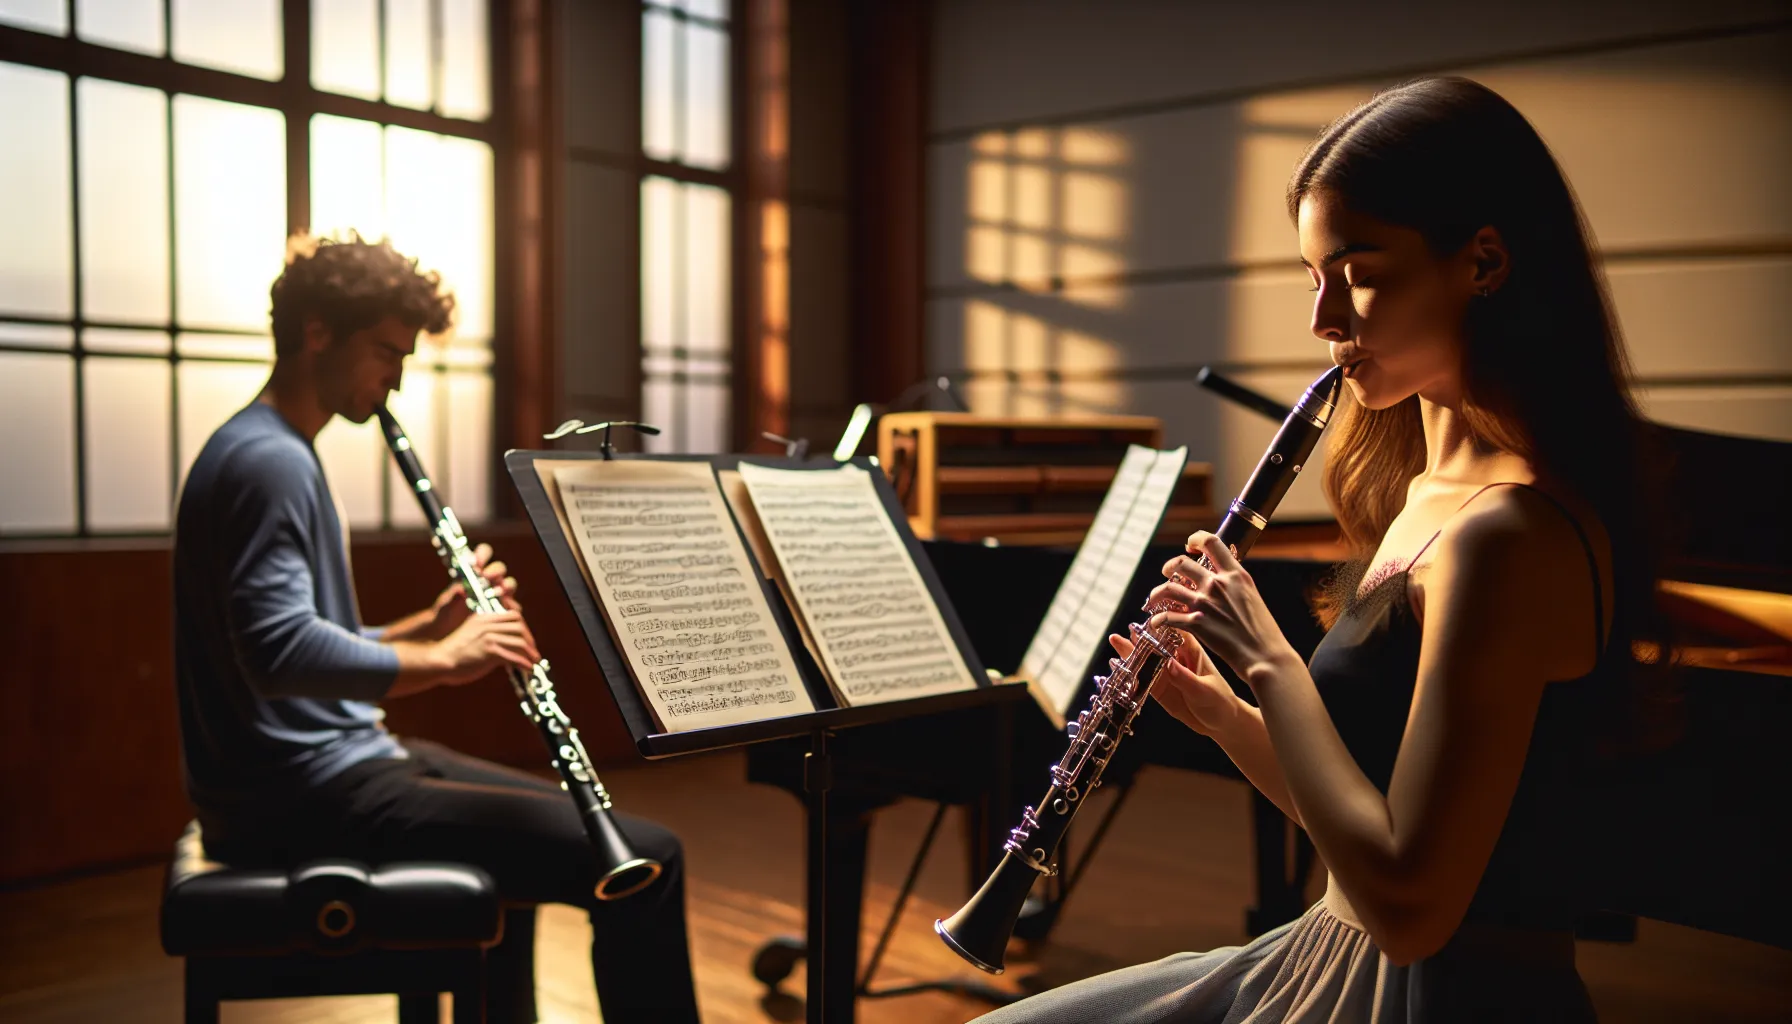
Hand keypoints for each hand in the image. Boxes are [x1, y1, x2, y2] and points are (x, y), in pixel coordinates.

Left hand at [428, 543, 521, 638]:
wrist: (449, 635)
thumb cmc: (445, 615)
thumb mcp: (444, 606)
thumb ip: (452, 597)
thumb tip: (460, 589)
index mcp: (474, 572)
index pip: (484, 554)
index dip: (482, 554)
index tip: (475, 561)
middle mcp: (489, 581)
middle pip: (499, 568)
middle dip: (495, 570)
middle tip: (486, 576)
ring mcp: (498, 595)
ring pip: (509, 584)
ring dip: (506, 585)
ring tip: (498, 591)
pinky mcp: (505, 611)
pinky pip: (513, 605)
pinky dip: (510, 605)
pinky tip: (504, 608)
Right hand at [430, 610, 541, 685]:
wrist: (438, 661)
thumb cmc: (452, 654)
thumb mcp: (470, 636)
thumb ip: (486, 636)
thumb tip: (503, 646)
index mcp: (483, 619)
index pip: (512, 616)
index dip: (524, 628)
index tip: (527, 639)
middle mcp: (487, 625)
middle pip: (519, 627)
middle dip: (529, 640)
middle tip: (533, 651)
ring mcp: (489, 638)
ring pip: (519, 641)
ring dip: (530, 653)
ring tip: (534, 661)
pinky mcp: (489, 651)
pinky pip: (514, 657)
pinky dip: (524, 663)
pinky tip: (528, 669)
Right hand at [1108, 628, 1241, 737]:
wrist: (1221, 723)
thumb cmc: (1220, 702)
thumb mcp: (1205, 691)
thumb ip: (1185, 678)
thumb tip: (1168, 663)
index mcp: (1191, 651)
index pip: (1175, 631)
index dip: (1162, 623)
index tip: (1149, 622)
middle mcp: (1175, 657)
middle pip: (1155, 642)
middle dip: (1141, 636)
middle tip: (1127, 632)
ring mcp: (1165, 672)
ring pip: (1145, 658)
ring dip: (1130, 651)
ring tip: (1115, 640)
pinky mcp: (1158, 687)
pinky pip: (1141, 678)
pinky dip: (1128, 672)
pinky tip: (1116, 664)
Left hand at [1147, 531, 1298, 687]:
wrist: (1266, 656)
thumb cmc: (1264, 632)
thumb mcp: (1252, 596)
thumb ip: (1235, 585)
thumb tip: (1225, 578)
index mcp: (1236, 575)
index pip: (1212, 542)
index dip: (1196, 538)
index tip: (1190, 545)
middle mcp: (1218, 584)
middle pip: (1182, 563)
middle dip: (1169, 566)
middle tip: (1167, 573)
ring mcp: (1205, 603)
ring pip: (1168, 588)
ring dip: (1157, 593)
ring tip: (1154, 600)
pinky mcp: (1196, 623)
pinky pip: (1166, 616)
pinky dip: (1157, 619)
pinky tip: (1156, 623)